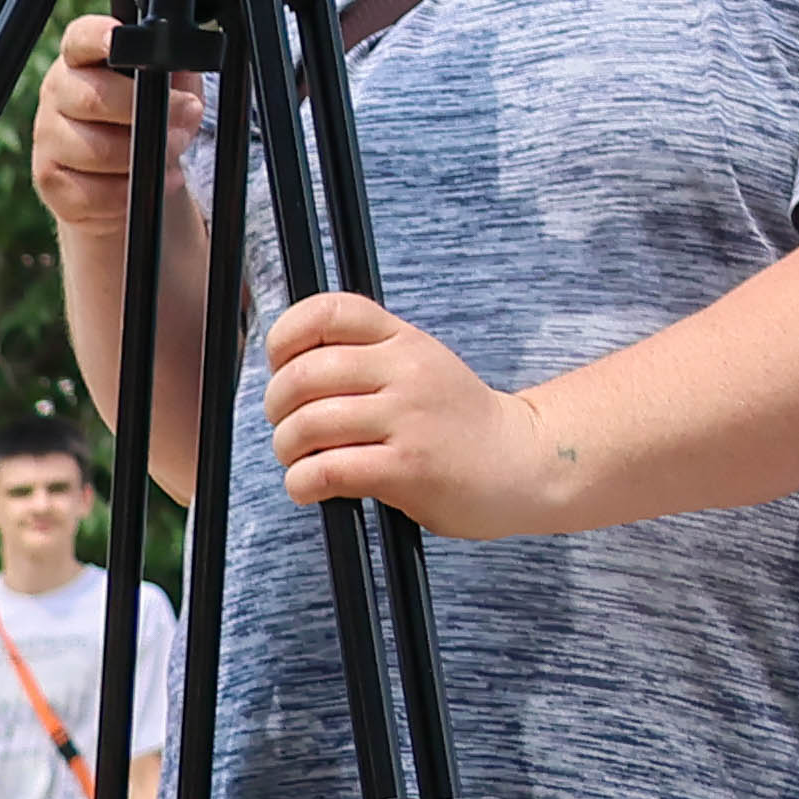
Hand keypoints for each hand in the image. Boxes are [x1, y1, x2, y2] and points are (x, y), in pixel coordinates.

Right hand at [31, 12, 197, 235]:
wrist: (122, 179)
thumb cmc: (148, 119)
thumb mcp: (172, 86)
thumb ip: (176, 71)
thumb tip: (184, 66)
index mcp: (83, 58)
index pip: (81, 38)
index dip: (98, 36)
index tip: (119, 41)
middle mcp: (57, 92)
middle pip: (94, 98)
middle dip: (147, 112)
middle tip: (187, 118)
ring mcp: (47, 137)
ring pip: (95, 149)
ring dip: (143, 156)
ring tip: (172, 153)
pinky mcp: (50, 180)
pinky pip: (91, 191)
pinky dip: (128, 191)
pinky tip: (150, 183)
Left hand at [258, 293, 560, 535]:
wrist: (521, 463)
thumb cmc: (457, 421)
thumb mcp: (422, 365)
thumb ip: (368, 355)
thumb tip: (289, 365)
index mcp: (405, 340)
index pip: (329, 311)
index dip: (286, 336)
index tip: (281, 364)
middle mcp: (407, 371)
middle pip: (304, 374)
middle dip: (276, 406)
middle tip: (286, 425)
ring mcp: (409, 418)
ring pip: (308, 425)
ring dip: (288, 450)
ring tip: (302, 460)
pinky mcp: (408, 468)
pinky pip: (326, 471)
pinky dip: (302, 484)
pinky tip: (313, 486)